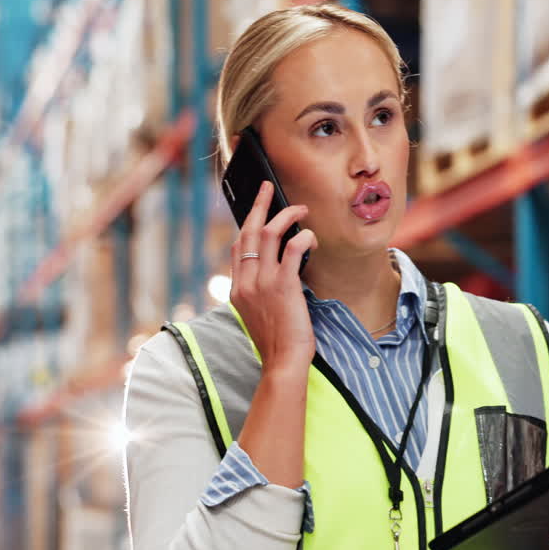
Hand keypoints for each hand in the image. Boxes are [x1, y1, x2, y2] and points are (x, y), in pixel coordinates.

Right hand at [229, 181, 318, 371]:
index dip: (246, 224)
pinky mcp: (283, 285)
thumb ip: (261, 294)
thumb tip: (276, 275)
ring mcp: (262, 282)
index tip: (255, 211)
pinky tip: (311, 237)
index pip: (237, 247)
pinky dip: (302, 237)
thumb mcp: (260, 315)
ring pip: (268, 233)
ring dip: (286, 215)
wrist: (282, 362)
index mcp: (238, 289)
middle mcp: (245, 282)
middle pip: (247, 231)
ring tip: (300, 209)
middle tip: (268, 187)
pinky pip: (291, 249)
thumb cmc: (278, 343)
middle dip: (258, 205)